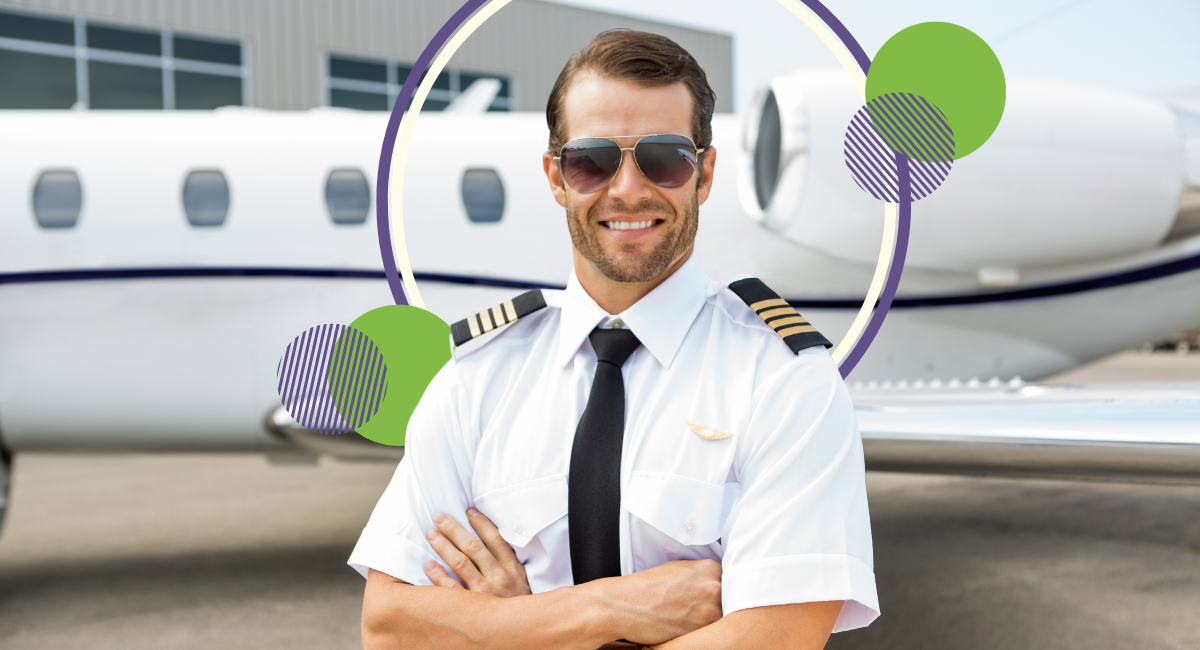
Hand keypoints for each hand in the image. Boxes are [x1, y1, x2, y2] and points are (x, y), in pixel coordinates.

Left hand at [424, 508, 531, 597]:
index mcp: (512, 568)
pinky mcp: (471, 607)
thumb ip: (507, 561)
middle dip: (454, 529)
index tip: (468, 511)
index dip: (481, 522)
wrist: (521, 631)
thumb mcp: (520, 579)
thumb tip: (490, 539)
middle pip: (473, 547)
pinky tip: (428, 565)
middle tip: (439, 517)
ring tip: (431, 535)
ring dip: (443, 546)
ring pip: (460, 563)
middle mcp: (498, 577)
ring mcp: (484, 592)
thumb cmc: (517, 602)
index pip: (495, 539)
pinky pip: (451, 588)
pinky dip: (438, 575)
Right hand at [603, 559, 722, 645]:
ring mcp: (709, 611)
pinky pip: (711, 634)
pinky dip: (701, 633)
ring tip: (689, 618)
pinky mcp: (700, 632)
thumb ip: (701, 575)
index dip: (724, 590)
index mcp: (710, 569)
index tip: (714, 597)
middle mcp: (713, 588)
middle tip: (698, 609)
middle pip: (730, 600)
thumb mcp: (677, 569)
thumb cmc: (647, 587)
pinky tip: (684, 626)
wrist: (624, 606)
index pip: (731, 581)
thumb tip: (717, 582)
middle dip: (717, 605)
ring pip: (723, 619)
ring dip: (712, 621)